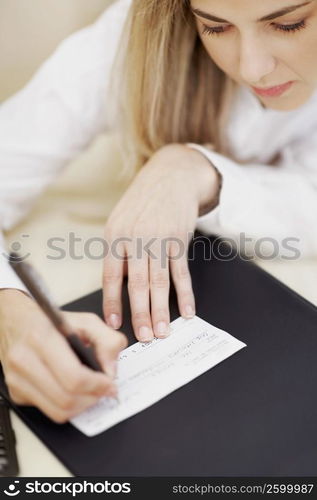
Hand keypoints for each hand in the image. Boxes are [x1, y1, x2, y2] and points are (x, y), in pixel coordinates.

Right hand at [0, 289, 126, 422]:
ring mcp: (17, 379)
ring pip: (57, 411)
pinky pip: (48, 411)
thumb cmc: (50, 321)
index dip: (98, 385)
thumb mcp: (86, 320)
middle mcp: (24, 360)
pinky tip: (73, 390)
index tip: (109, 383)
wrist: (16, 321)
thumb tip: (111, 369)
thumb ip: (107, 339)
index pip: (74, 377)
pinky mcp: (16, 393)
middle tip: (104, 390)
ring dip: (82, 406)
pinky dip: (67, 405)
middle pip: (66, 399)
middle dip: (92, 398)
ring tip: (91, 392)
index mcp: (41, 338)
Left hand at [103, 143, 219, 341]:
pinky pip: (182, 272)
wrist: (170, 177)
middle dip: (141, 314)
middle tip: (145, 337)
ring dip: (162, 310)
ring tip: (163, 331)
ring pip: (160, 282)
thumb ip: (118, 252)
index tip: (114, 324)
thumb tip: (120, 288)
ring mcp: (160, 239)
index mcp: (115, 236)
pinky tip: (187, 311)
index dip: (113, 303)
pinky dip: (185, 294)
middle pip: (138, 284)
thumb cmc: (142, 203)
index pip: (111, 276)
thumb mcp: (120, 221)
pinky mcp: (179, 240)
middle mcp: (136, 238)